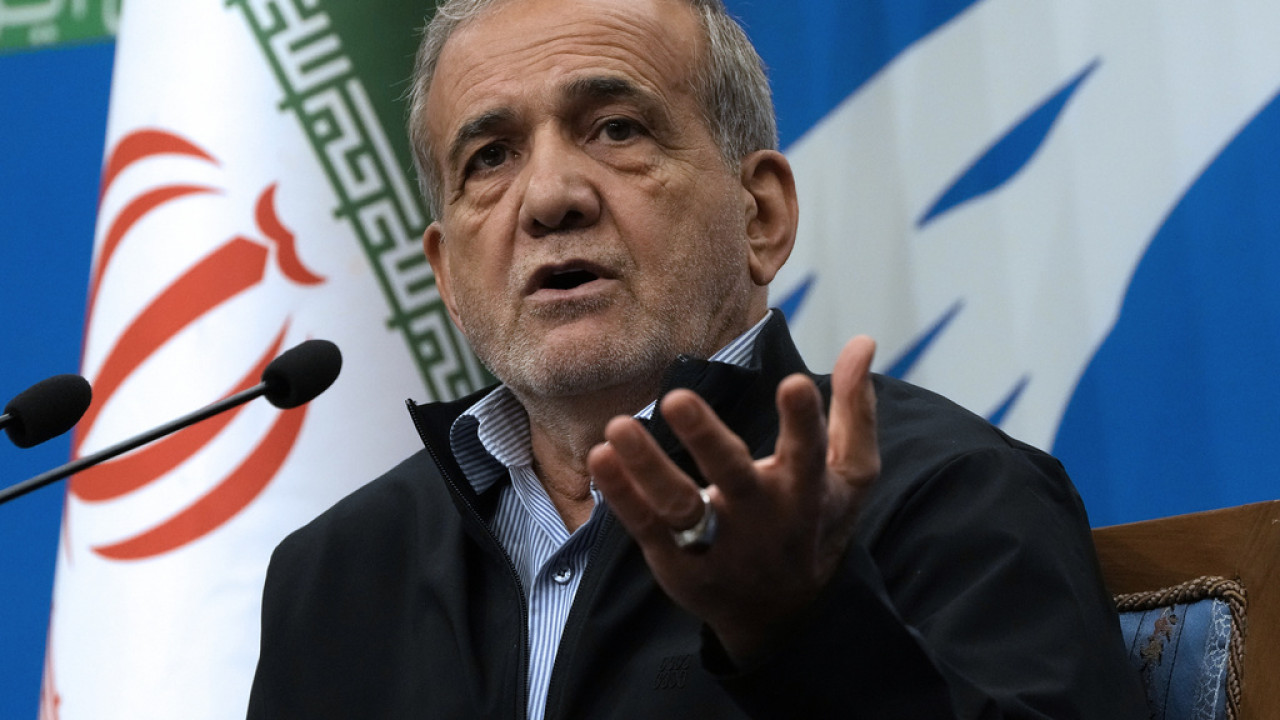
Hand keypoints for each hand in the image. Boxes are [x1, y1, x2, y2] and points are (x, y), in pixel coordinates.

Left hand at [586, 336, 879, 663]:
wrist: (784, 614)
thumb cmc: (818, 523)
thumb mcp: (852, 474)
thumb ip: (854, 408)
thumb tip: (863, 340)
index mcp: (806, 491)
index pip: (808, 452)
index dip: (803, 421)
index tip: (793, 383)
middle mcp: (761, 518)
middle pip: (733, 478)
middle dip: (706, 439)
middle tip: (676, 397)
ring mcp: (718, 545)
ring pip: (679, 507)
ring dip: (646, 467)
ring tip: (618, 426)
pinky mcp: (680, 564)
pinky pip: (646, 528)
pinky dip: (622, 495)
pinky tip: (600, 458)